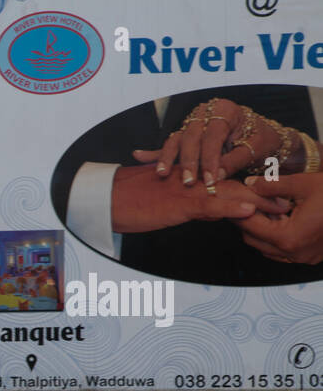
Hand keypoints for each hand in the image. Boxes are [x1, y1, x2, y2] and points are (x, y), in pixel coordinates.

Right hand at [111, 162, 289, 233]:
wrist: (106, 199)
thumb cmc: (127, 201)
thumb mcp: (164, 202)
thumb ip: (190, 204)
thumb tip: (211, 212)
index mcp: (190, 177)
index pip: (225, 180)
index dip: (250, 190)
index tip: (270, 200)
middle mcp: (193, 178)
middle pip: (234, 183)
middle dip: (261, 194)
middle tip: (284, 204)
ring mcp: (187, 188)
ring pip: (228, 192)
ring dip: (256, 201)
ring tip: (279, 209)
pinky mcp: (179, 201)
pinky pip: (210, 203)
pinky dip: (231, 206)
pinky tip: (249, 211)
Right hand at [132, 98, 292, 185]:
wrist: (261, 135)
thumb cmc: (261, 140)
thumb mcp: (255, 149)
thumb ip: (235, 161)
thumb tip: (218, 176)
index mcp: (226, 111)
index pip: (213, 135)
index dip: (211, 158)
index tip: (210, 179)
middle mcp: (206, 113)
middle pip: (191, 137)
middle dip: (189, 161)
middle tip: (188, 182)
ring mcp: (193, 124)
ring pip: (176, 140)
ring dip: (168, 159)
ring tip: (163, 174)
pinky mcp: (185, 136)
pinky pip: (169, 146)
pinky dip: (154, 153)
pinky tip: (138, 155)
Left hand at [237, 172, 322, 264]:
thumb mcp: (305, 183)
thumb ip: (272, 185)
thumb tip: (249, 184)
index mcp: (288, 238)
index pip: (249, 226)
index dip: (238, 210)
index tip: (232, 198)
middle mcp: (292, 254)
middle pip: (253, 240)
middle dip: (246, 221)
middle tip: (241, 202)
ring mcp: (302, 258)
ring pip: (265, 248)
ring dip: (259, 230)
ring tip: (258, 209)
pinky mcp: (310, 258)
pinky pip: (281, 252)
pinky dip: (274, 237)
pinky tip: (277, 219)